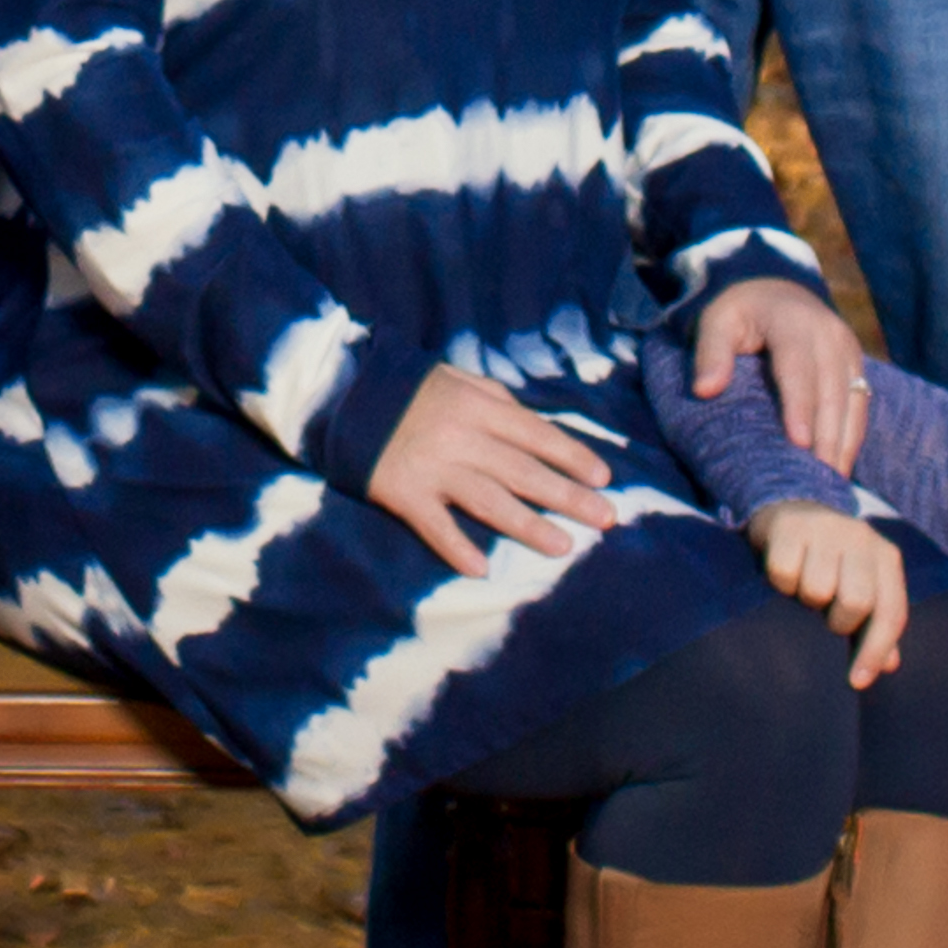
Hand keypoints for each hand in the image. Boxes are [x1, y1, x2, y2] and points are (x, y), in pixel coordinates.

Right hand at [366, 364, 616, 578]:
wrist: (341, 396)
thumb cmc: (408, 389)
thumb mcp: (456, 378)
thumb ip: (497, 400)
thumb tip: (539, 428)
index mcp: (478, 407)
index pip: (537, 434)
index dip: (572, 456)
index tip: (603, 479)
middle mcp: (462, 438)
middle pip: (524, 472)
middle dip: (568, 496)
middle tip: (605, 518)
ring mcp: (433, 468)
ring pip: (490, 501)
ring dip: (529, 526)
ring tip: (563, 546)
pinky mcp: (403, 494)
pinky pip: (434, 526)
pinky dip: (456, 547)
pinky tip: (481, 568)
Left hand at [687, 275, 870, 474]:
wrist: (779, 292)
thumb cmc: (741, 313)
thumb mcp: (717, 321)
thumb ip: (710, 353)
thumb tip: (705, 391)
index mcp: (793, 321)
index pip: (797, 367)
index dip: (800, 406)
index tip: (799, 443)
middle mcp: (829, 334)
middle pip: (831, 390)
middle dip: (827, 436)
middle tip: (818, 478)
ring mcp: (848, 349)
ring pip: (852, 401)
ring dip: (844, 442)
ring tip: (832, 482)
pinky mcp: (856, 365)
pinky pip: (860, 404)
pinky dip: (852, 436)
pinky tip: (842, 466)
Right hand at [749, 500, 912, 684]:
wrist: (792, 506)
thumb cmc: (831, 561)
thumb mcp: (861, 586)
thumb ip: (875, 625)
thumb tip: (890, 665)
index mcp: (886, 557)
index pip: (891, 612)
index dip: (875, 652)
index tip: (856, 681)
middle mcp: (861, 537)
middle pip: (855, 602)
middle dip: (835, 620)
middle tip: (823, 612)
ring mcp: (826, 528)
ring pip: (816, 590)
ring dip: (804, 598)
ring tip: (804, 584)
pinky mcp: (790, 526)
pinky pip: (784, 575)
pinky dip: (780, 583)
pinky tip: (784, 570)